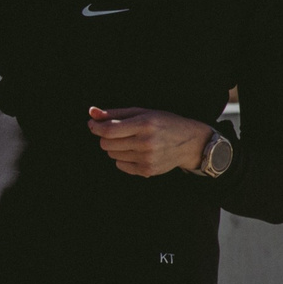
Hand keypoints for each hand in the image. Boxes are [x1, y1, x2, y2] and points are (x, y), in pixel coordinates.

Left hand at [87, 107, 210, 177]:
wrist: (190, 143)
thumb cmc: (164, 123)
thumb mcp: (143, 113)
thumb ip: (116, 113)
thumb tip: (92, 113)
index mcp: (145, 124)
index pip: (109, 130)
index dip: (96, 127)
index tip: (92, 124)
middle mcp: (146, 142)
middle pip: (107, 144)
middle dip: (105, 138)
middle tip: (116, 132)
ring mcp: (147, 158)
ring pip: (112, 155)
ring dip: (115, 148)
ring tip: (131, 141)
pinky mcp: (148, 170)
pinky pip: (121, 166)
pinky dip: (123, 159)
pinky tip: (136, 152)